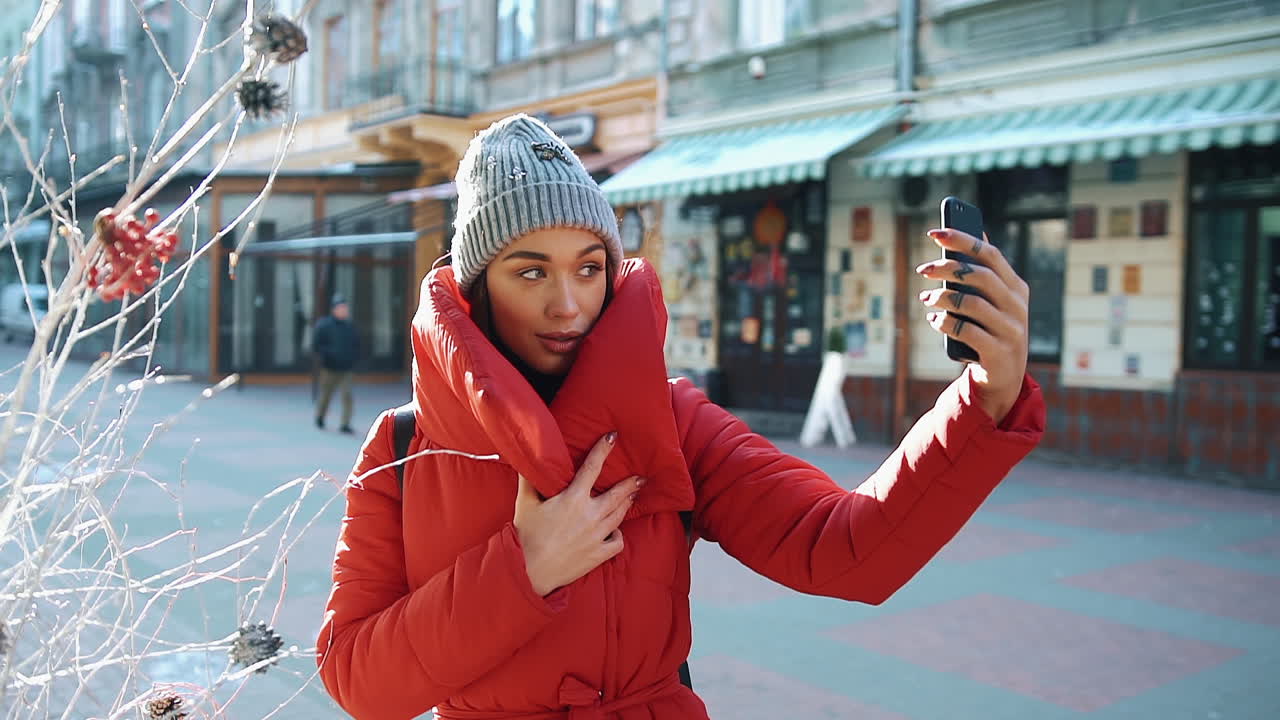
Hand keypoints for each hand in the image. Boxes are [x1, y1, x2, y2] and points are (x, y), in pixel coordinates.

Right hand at [513, 432, 645, 596]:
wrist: (530, 572)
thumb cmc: (526, 537)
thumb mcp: (524, 504)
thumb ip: (528, 480)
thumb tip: (526, 460)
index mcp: (573, 499)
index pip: (592, 467)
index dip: (603, 449)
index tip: (613, 437)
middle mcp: (590, 515)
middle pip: (618, 494)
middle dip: (631, 483)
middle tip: (641, 478)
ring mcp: (597, 535)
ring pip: (620, 515)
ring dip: (628, 503)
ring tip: (632, 496)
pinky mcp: (599, 554)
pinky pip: (618, 541)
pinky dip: (618, 534)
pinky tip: (615, 530)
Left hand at [915, 228, 1029, 424]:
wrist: (1004, 378)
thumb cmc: (992, 331)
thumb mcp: (993, 302)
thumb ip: (985, 273)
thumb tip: (977, 232)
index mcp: (1017, 288)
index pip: (990, 255)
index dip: (962, 240)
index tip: (935, 232)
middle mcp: (1017, 307)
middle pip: (980, 276)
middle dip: (947, 268)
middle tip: (923, 269)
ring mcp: (1011, 330)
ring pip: (971, 304)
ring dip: (942, 298)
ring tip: (926, 299)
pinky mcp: (998, 353)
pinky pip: (967, 332)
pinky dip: (945, 323)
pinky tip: (934, 319)